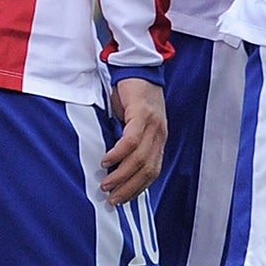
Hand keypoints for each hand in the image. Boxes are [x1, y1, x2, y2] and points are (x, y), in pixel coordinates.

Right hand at [101, 76, 167, 205]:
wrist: (138, 65)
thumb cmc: (133, 95)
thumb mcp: (134, 122)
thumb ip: (131, 141)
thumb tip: (115, 164)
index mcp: (159, 138)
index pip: (153, 171)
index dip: (139, 188)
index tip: (123, 200)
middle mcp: (160, 134)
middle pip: (148, 169)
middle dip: (129, 188)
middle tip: (113, 199)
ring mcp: (153, 124)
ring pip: (140, 158)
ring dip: (122, 175)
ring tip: (106, 184)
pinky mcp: (142, 113)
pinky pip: (132, 140)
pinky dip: (119, 153)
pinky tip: (107, 161)